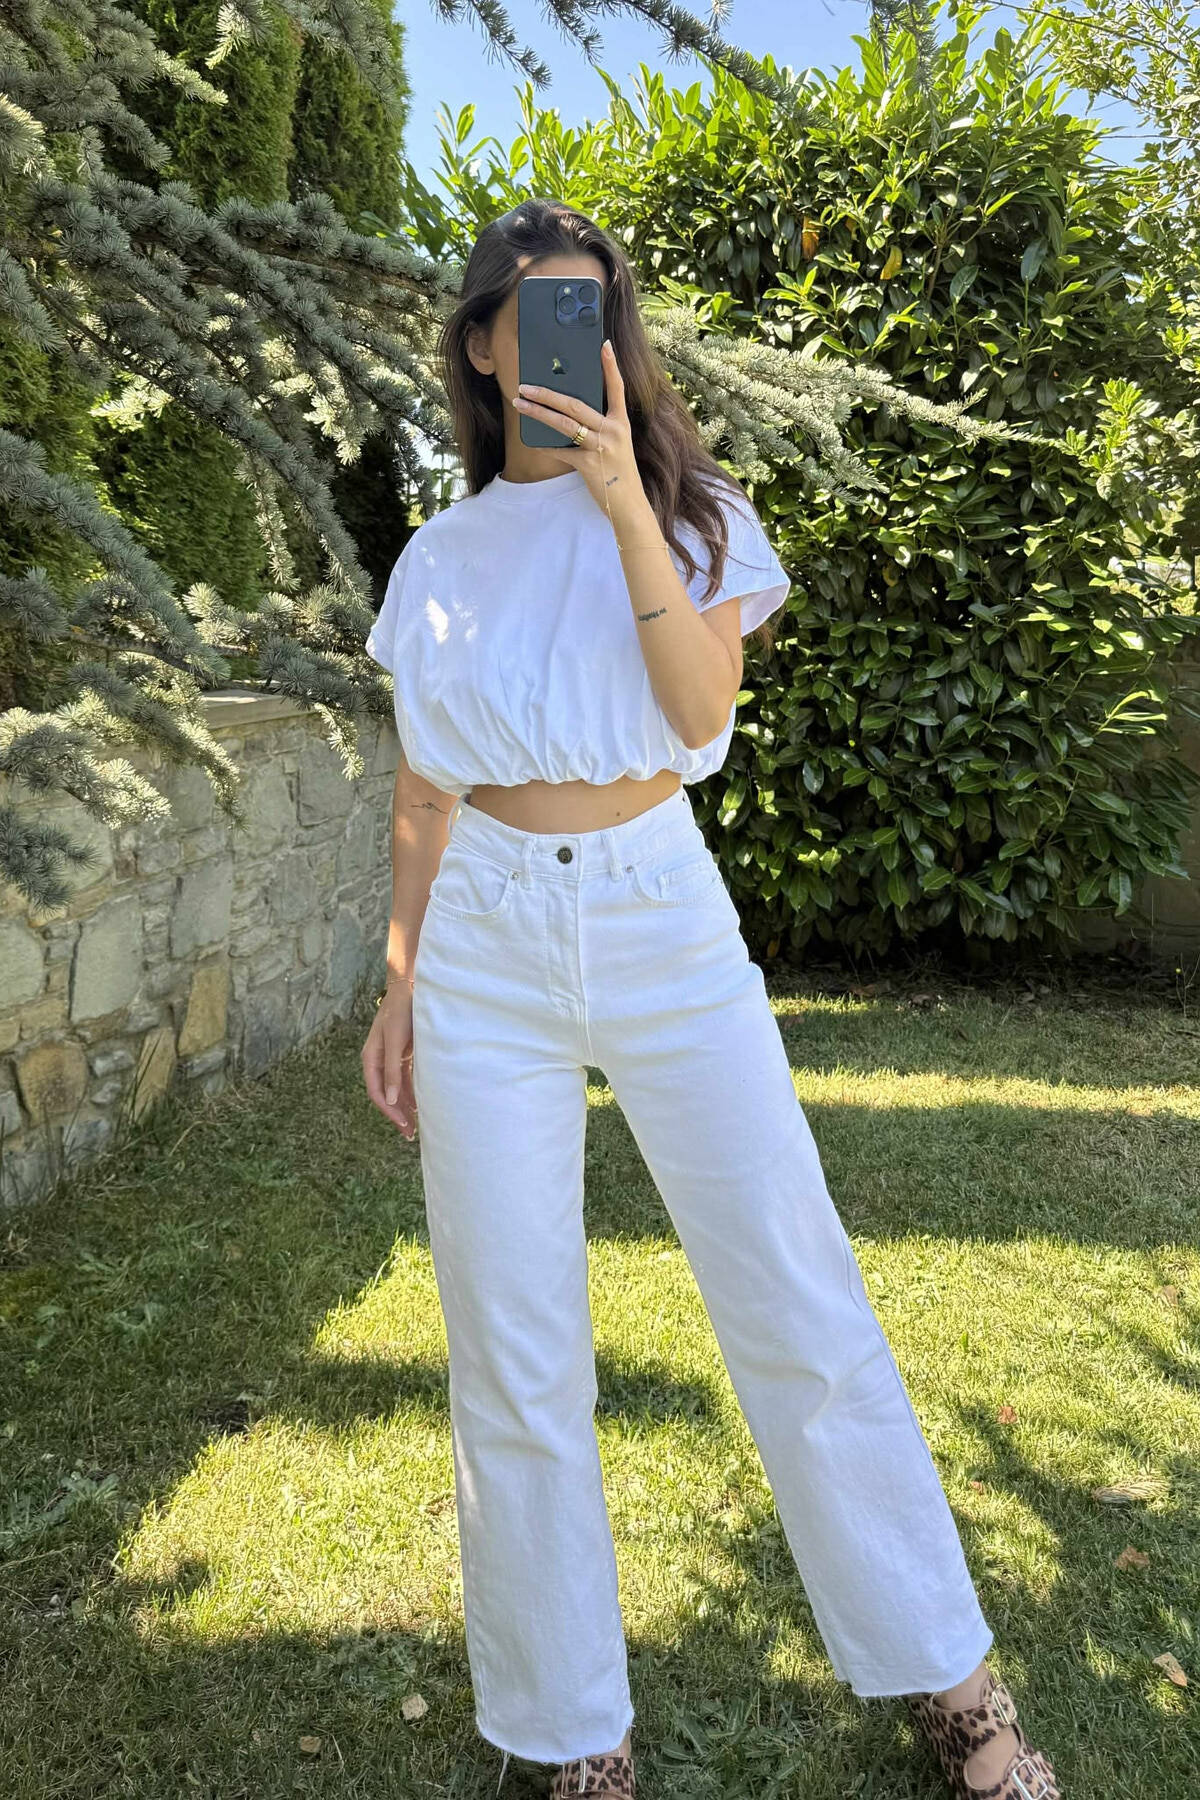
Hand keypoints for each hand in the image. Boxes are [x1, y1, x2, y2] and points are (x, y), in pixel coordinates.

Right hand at [361, 986, 417, 1139]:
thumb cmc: (401, 1012)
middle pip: (386, 1094)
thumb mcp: (395, 1041)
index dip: (389, 1111)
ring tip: (415, 1125)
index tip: (403, 1125)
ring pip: (395, 1089)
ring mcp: (390, 1058)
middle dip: (397, 1114)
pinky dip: (410, 1093)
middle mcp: (379, 1061)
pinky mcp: (403, 1055)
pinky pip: (404, 1080)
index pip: (377, 1092)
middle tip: (410, 1134)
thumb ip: (392, 1070)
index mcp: (371, 1058)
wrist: (410, 989)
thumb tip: (389, 1100)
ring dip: (404, 1106)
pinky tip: (418, 1105)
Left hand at [511, 339, 644, 524]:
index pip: (616, 388)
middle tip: (527, 384)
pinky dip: (544, 446)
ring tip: (520, 403)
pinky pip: (560, 451)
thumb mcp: (616, 444)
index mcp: (620, 423)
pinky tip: (532, 440)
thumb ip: (599, 426)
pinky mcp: (587, 465)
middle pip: (575, 404)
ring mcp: (600, 447)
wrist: (627, 504)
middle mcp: (612, 431)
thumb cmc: (618, 472)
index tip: (604, 345)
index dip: (610, 366)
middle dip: (547, 393)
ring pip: (563, 424)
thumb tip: (569, 411)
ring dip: (538, 412)